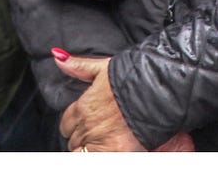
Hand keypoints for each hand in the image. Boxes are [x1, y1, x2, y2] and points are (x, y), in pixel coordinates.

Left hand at [53, 50, 193, 151]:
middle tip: (101, 129)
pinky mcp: (115, 152)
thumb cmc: (133, 77)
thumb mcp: (104, 67)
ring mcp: (100, 141)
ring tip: (105, 140)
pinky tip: (108, 148)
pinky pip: (95, 159)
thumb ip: (79, 66)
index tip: (89, 120)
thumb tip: (58, 57)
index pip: (66, 123)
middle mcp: (87, 125)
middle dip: (84, 135)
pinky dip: (99, 154)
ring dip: (90, 147)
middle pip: (74, 139)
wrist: (158, 89)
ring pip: (82, 151)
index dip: (77, 121)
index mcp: (82, 106)